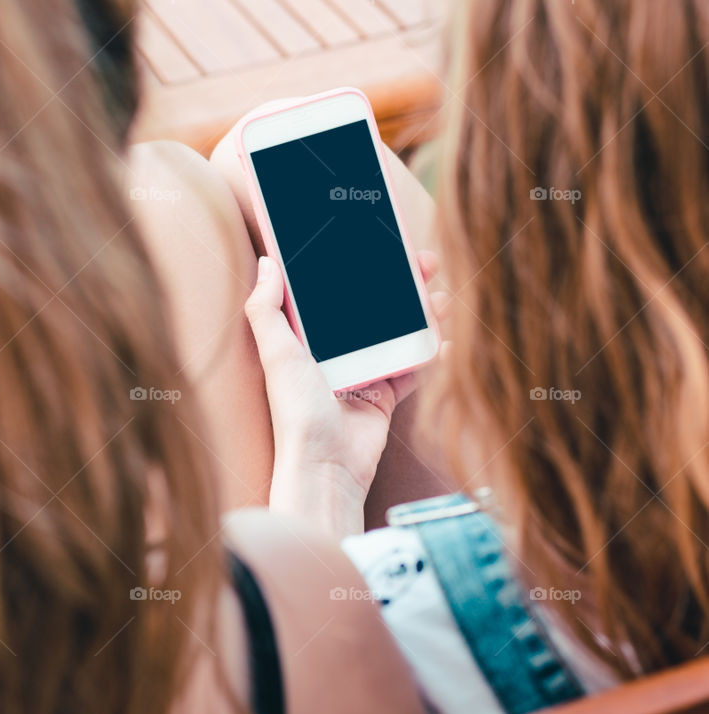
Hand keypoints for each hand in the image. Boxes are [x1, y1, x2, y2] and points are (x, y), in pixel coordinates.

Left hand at [245, 251, 443, 537]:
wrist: (327, 468)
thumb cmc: (297, 414)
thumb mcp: (278, 355)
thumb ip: (266, 309)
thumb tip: (266, 263)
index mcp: (306, 340)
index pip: (336, 293)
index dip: (358, 267)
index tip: (382, 244)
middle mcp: (334, 354)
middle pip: (373, 309)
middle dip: (400, 285)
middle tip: (424, 263)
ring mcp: (361, 374)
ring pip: (397, 333)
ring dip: (421, 313)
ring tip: (441, 297)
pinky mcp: (384, 397)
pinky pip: (412, 369)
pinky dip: (430, 354)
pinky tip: (446, 338)